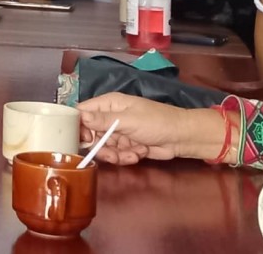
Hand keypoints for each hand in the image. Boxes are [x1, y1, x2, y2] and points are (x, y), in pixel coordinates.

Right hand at [77, 92, 221, 165]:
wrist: (183, 138)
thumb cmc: (157, 121)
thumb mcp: (128, 120)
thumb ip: (103, 120)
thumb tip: (79, 117)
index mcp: (108, 104)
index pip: (83, 113)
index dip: (79, 126)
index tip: (84, 139)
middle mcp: (110, 118)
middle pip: (91, 134)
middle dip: (100, 146)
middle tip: (111, 153)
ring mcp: (119, 133)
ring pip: (104, 147)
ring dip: (115, 154)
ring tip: (130, 154)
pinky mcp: (127, 146)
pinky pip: (116, 154)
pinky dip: (125, 157)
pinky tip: (138, 154)